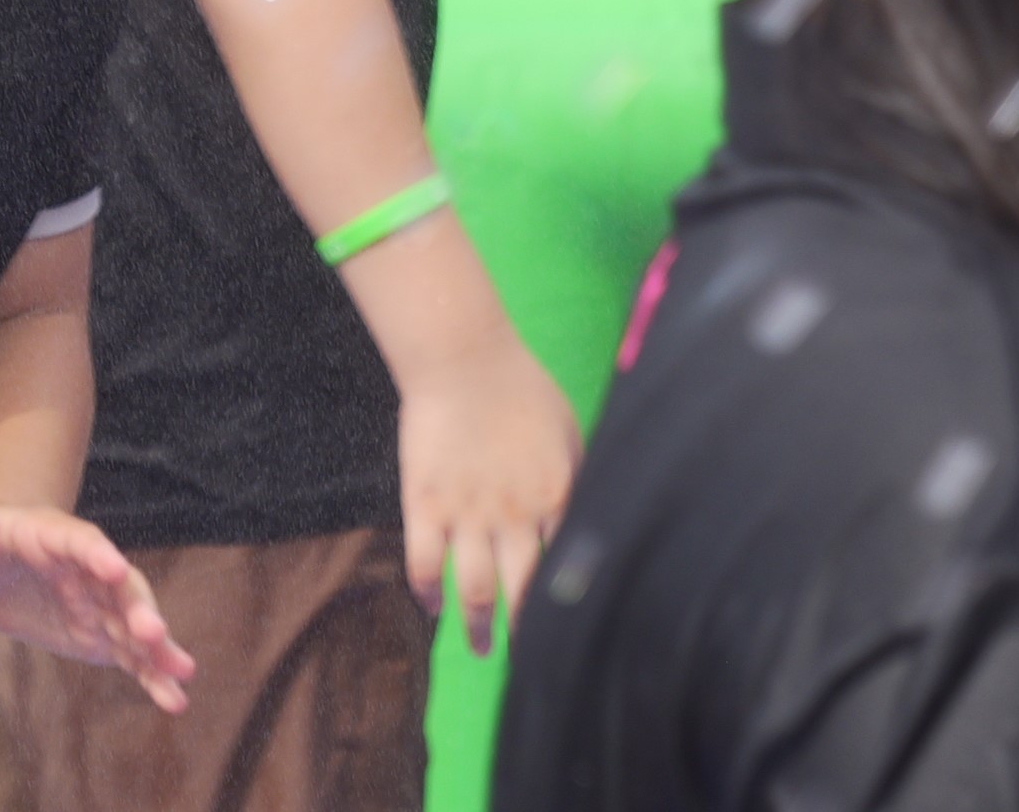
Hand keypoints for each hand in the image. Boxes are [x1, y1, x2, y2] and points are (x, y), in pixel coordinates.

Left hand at [0, 496, 193, 713]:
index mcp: (50, 535)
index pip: (79, 541)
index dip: (96, 554)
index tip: (113, 569)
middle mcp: (84, 568)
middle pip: (118, 586)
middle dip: (137, 607)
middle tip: (153, 633)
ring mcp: (94, 603)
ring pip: (132, 624)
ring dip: (157, 648)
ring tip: (184, 674)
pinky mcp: (95, 634)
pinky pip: (128, 656)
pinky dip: (151, 676)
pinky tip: (174, 700)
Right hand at [394, 326, 576, 654]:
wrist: (464, 358)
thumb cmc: (522, 387)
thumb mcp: (569, 433)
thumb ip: (580, 480)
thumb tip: (596, 519)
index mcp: (556, 498)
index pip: (564, 568)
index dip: (563, 605)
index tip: (567, 631)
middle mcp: (514, 517)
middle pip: (522, 593)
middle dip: (524, 634)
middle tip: (524, 660)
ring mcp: (466, 513)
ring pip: (472, 590)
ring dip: (476, 626)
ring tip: (480, 647)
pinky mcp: (425, 503)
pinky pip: (422, 563)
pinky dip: (426, 592)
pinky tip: (431, 606)